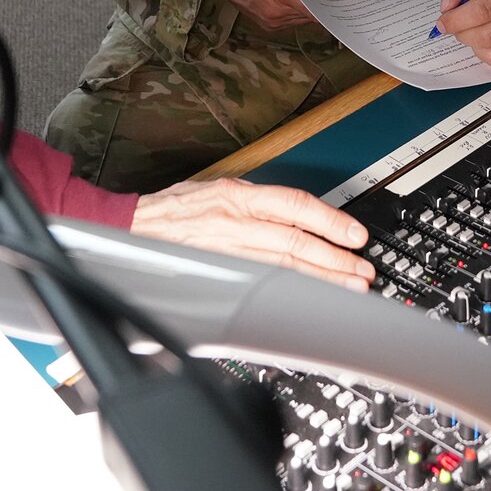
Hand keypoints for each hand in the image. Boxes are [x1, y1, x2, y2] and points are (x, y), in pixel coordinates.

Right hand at [131, 179, 375, 290]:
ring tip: (347, 288)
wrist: (128, 230)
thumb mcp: (216, 189)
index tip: (355, 235)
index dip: (330, 221)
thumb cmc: (172, 210)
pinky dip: (286, 294)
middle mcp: (232, 222)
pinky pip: (257, 286)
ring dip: (319, 280)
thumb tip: (298, 214)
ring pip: (280, 268)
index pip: (295, 205)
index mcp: (237, 195)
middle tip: (362, 272)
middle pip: (294, 242)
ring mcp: (223, 252)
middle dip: (334, 259)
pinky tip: (306, 300)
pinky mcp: (215, 275)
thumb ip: (255, 202)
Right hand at [205, 0, 339, 31]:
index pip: (319, 12)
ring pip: (300, 18)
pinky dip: (292, 9)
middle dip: (319, 1)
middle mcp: (277, 13)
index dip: (332, 7)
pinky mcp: (263, 23)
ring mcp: (269, 20)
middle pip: (311, 14)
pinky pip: (287, 20)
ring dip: (305, 5)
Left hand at [435, 0, 490, 68]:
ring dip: (474, 44)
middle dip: (462, 32)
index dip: (457, 19)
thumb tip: (447, 5)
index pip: (484, 10)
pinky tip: (487, 39)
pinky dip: (487, 53)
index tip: (443, 21)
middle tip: (455, 25)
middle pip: (487, 34)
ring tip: (473, 29)